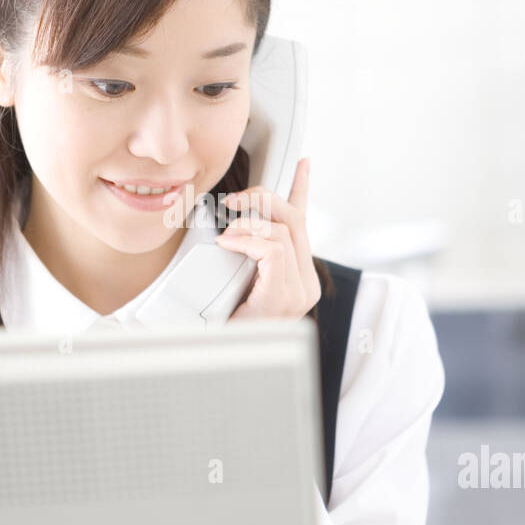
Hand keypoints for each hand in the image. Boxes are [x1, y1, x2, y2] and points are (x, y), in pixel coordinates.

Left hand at [215, 157, 321, 321]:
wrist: (220, 361)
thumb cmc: (224, 323)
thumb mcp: (234, 278)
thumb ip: (243, 253)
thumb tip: (230, 222)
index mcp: (297, 277)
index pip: (302, 223)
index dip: (301, 190)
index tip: (303, 164)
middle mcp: (305, 283)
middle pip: (294, 219)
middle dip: (263, 199)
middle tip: (232, 202)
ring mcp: (299, 292)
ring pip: (283, 231)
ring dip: (248, 224)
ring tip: (226, 235)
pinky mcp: (285, 297)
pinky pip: (273, 250)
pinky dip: (248, 239)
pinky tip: (229, 243)